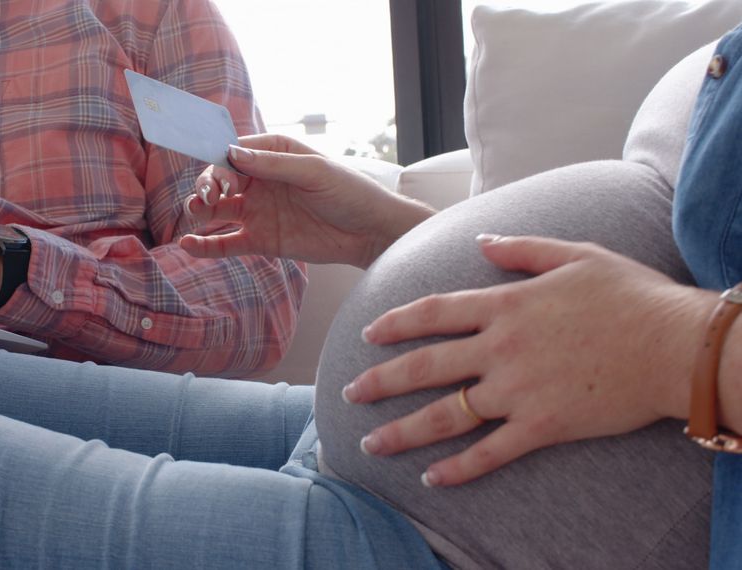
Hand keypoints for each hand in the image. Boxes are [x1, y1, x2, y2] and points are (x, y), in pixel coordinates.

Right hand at [178, 134, 433, 268]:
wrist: (370, 233)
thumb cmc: (349, 192)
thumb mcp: (314, 172)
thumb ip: (273, 164)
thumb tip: (231, 153)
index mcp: (273, 154)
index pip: (233, 152)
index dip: (220, 163)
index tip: (223, 178)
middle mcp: (260, 181)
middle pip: (219, 179)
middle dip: (206, 185)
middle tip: (208, 198)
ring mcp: (257, 212)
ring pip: (216, 209)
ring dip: (199, 209)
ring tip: (195, 214)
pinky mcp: (260, 240)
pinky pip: (226, 242)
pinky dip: (206, 244)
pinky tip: (189, 245)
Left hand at [343, 234, 716, 485]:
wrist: (678, 345)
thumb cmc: (631, 295)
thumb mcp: (575, 254)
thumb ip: (521, 249)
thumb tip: (483, 241)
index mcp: (506, 304)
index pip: (433, 312)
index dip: (395, 323)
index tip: (368, 334)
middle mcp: (501, 348)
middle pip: (425, 366)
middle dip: (380, 381)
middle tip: (348, 394)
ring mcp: (518, 389)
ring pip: (445, 415)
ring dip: (402, 431)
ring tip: (369, 444)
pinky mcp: (542, 425)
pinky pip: (490, 453)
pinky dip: (458, 469)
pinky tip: (431, 479)